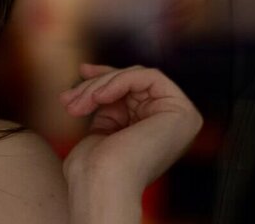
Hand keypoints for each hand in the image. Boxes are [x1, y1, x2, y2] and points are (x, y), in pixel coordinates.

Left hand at [58, 64, 202, 190]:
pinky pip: (150, 77)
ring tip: (78, 104)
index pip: (134, 89)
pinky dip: (119, 82)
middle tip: (71, 99)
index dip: (106, 77)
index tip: (81, 73)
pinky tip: (98, 98)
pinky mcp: (183, 112)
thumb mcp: (102, 123)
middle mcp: (174, 124)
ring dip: (101, 86)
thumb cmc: (95, 165)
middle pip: (133, 82)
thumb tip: (90, 71)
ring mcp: (182, 118)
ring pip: (137, 76)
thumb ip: (107, 101)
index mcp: (157, 129)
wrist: (100, 183)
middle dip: (97, 84)